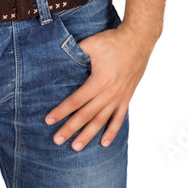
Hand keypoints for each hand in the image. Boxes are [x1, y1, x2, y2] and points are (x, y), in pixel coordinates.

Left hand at [44, 22, 154, 150]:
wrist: (138, 40)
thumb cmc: (113, 41)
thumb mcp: (90, 44)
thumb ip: (74, 52)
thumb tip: (57, 57)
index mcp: (99, 81)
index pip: (76, 100)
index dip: (61, 111)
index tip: (49, 120)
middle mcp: (110, 93)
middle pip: (86, 115)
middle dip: (71, 129)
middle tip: (57, 140)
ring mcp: (119, 97)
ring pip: (101, 121)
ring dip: (88, 135)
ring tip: (76, 147)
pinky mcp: (127, 97)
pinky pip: (119, 118)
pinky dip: (112, 131)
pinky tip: (104, 143)